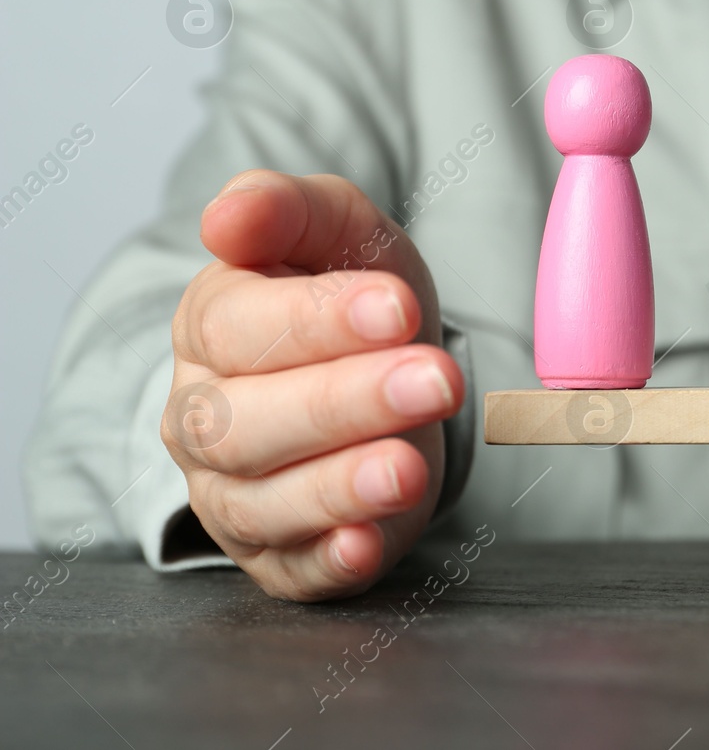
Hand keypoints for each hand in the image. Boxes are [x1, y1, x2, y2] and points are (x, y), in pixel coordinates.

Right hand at [162, 171, 461, 600]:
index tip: (399, 307)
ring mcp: (233, 492)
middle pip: (247, 422)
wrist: (377, 365)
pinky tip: (366, 544)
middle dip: (345, 402)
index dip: (316, 319)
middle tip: (435, 381)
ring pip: (266, 500)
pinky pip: (292, 570)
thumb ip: (287, 209)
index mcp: (210, 326)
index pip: (238, 326)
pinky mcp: (279, 555)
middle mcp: (204, 416)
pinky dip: (328, 561)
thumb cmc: (350, 294)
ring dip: (341, 486)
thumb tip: (226, 215)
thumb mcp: (337, 230)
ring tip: (409, 466)